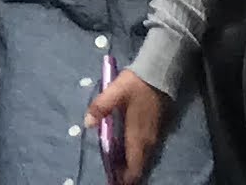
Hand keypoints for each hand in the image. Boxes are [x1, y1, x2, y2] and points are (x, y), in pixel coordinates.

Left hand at [87, 68, 165, 184]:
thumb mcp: (114, 92)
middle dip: (127, 173)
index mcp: (137, 135)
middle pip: (139, 164)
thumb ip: (100, 107)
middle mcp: (147, 139)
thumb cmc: (136, 84)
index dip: (125, 177)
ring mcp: (154, 134)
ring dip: (132, 164)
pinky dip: (137, 155)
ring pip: (143, 157)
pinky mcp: (156, 128)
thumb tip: (87, 122)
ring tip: (118, 167)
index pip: (134, 165)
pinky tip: (128, 151)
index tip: (114, 181)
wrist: (158, 73)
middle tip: (114, 176)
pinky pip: (146, 149)